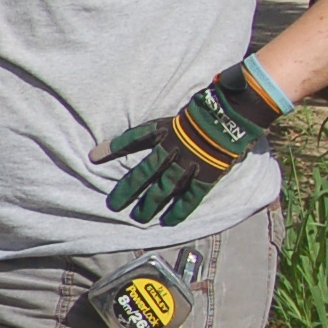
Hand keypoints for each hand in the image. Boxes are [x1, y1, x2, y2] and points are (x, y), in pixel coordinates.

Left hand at [89, 61, 282, 225]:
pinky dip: (180, 209)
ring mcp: (188, 164)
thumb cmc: (212, 106)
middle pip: (144, 173)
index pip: (133, 139)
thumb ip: (174, 120)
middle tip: (114, 205)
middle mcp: (171, 150)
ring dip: (150, 204)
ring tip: (138, 218)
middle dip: (128, 190)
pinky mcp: (206, 176)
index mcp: (165, 130)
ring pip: (163, 189)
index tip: (94, 157)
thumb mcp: (187, 109)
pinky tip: (169, 221)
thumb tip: (167, 125)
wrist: (234, 113)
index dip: (113, 148)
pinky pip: (191, 196)